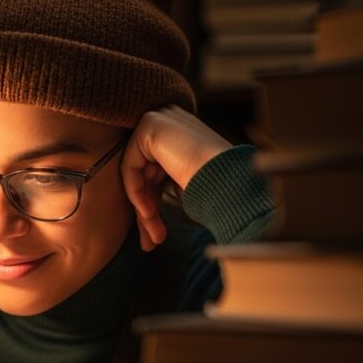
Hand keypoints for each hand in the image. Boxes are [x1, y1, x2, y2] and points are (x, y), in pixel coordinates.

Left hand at [122, 105, 230, 251]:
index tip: (155, 235)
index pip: (153, 170)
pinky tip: (149, 213)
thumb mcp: (182, 185)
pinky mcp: (150, 126)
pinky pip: (130, 166)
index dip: (152, 203)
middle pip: (143, 173)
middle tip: (150, 242)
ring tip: (154, 237)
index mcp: (179, 134)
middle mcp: (168, 121)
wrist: (232, 180)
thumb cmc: (217, 188)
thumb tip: (141, 211)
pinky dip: (136, 192)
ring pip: (136, 174)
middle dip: (146, 211)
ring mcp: (160, 120)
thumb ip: (158, 185)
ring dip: (143, 209)